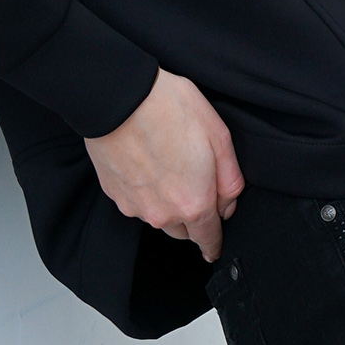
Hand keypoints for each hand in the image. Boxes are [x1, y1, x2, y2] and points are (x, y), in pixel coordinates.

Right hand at [84, 68, 244, 262]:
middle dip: (191, 216)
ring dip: (166, 204)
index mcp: (194, 203)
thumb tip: (228, 205)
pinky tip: (145, 163)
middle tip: (192, 181)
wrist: (118, 96)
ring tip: (165, 165)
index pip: (208, 239)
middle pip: (183, 231)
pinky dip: (143, 192)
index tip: (214, 248)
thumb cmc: (169, 108)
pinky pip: (136, 203)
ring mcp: (135, 206)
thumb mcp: (218, 135)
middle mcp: (163, 214)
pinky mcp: (114, 195)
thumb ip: (230, 178)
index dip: (214, 244)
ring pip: (158, 217)